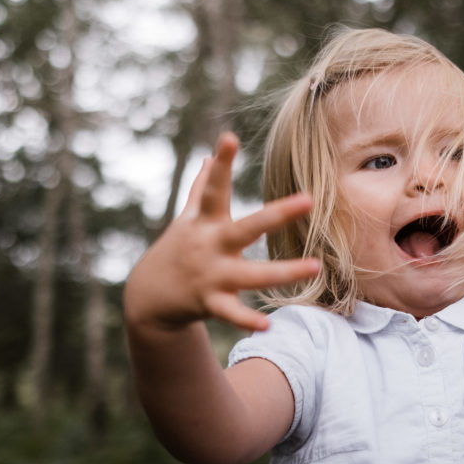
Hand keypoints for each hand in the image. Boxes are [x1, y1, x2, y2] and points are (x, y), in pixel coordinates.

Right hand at [124, 132, 318, 331]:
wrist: (148, 298)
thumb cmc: (177, 250)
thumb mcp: (187, 219)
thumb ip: (200, 189)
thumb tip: (210, 158)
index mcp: (206, 221)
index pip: (214, 187)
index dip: (222, 163)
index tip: (229, 138)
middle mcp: (210, 245)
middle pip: (247, 228)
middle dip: (276, 214)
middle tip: (308, 198)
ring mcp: (210, 275)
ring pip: (251, 274)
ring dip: (283, 271)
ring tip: (315, 266)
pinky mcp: (209, 303)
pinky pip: (232, 313)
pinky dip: (247, 320)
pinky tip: (267, 325)